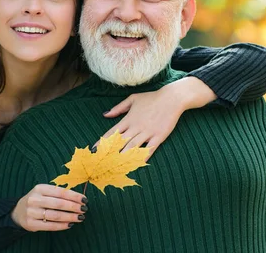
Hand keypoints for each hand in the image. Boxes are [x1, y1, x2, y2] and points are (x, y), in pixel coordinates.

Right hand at [11, 184, 87, 231]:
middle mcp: (34, 199)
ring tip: (80, 217)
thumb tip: (78, 198)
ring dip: (70, 217)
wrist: (18, 211)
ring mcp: (32, 212)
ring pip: (55, 215)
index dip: (74, 196)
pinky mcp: (31, 224)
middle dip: (74, 207)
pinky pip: (50, 226)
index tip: (84, 199)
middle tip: (84, 209)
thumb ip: (58, 193)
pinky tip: (70, 224)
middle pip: (59, 204)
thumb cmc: (37, 200)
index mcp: (39, 188)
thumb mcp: (44, 192)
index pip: (60, 192)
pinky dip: (62, 225)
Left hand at [99, 76, 216, 158]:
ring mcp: (147, 132)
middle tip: (102, 162)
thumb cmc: (152, 98)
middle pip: (120, 142)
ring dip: (123, 157)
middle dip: (110, 153)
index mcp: (128, 119)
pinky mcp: (158, 136)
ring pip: (132, 147)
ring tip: (115, 166)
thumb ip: (118, 108)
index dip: (102, 142)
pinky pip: (149, 149)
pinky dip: (143, 156)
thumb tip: (105, 114)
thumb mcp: (133, 99)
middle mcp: (136, 127)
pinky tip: (137, 164)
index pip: (112, 133)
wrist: (172, 98)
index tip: (94, 150)